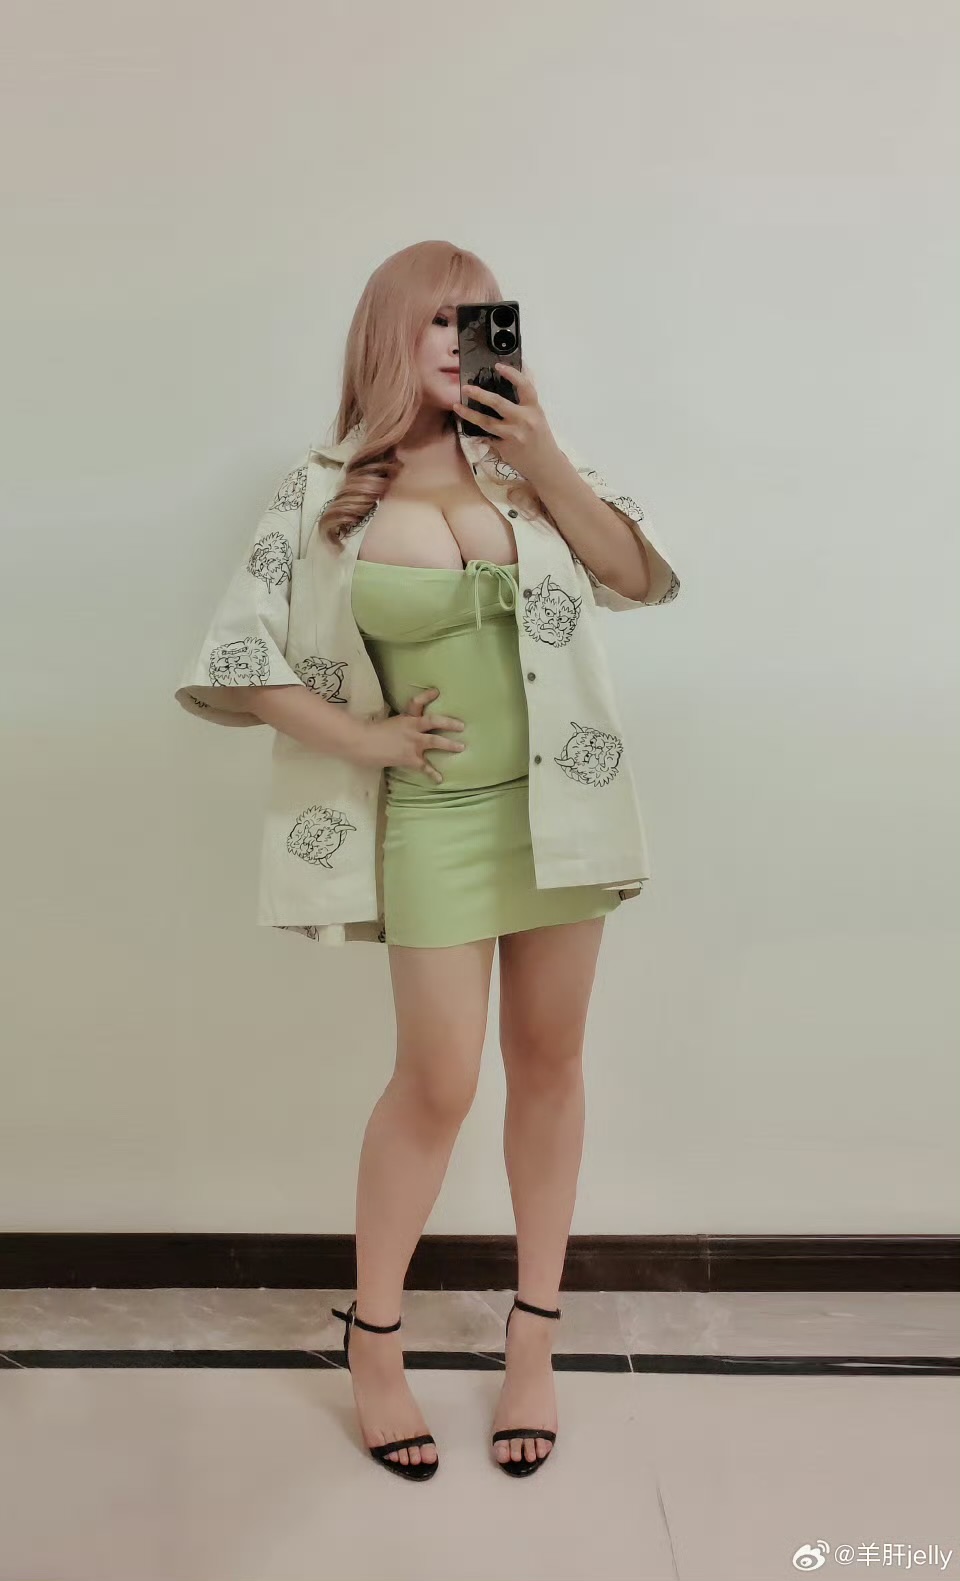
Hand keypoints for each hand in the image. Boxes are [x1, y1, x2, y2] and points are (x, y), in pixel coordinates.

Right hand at [358, 688, 465, 784]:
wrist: (361, 743)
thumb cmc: (370, 734)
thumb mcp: (386, 724)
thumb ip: (398, 725)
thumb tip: (401, 729)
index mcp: (405, 718)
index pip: (417, 703)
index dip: (427, 696)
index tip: (436, 692)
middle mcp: (412, 728)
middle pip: (434, 722)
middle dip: (449, 723)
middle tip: (462, 726)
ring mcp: (412, 743)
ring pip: (435, 742)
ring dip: (449, 744)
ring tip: (461, 747)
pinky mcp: (410, 758)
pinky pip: (424, 767)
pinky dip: (432, 773)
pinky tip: (440, 779)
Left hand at [454, 362, 560, 483]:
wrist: (545, 465)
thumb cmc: (540, 437)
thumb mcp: (538, 416)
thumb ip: (526, 399)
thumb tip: (520, 373)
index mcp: (534, 409)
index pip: (524, 386)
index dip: (512, 374)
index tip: (498, 365)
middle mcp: (524, 420)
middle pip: (498, 403)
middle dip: (479, 394)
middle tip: (465, 387)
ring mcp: (513, 435)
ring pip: (486, 422)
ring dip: (469, 414)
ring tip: (456, 406)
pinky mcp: (505, 448)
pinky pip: (488, 437)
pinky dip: (480, 433)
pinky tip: (470, 429)